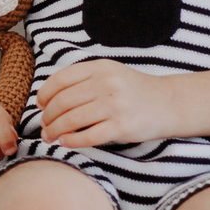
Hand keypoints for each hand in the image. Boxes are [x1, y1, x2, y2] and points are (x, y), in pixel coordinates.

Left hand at [35, 59, 175, 146]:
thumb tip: (47, 98)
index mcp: (100, 68)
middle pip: (62, 102)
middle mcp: (106, 84)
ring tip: (49, 136)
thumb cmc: (133, 91)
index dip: (45, 94)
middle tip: (43, 126)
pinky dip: (71, 141)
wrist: (169, 103)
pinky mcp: (122, 127)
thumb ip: (83, 80)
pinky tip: (65, 142)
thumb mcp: (110, 74)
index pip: (60, 80)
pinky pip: (88, 136)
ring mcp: (115, 105)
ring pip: (71, 120)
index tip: (40, 105)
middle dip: (47, 117)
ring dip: (54, 130)